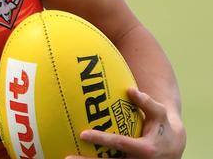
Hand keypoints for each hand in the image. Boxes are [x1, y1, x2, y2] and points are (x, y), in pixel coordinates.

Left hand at [67, 88, 185, 158]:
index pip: (120, 144)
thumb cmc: (162, 126)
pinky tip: (78, 158)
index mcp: (145, 149)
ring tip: (68, 158)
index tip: (83, 134)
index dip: (102, 139)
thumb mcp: (159, 114)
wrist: (173, 148)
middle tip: (68, 156)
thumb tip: (130, 89)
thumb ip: (146, 102)